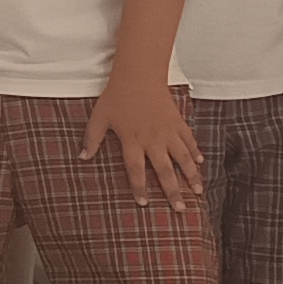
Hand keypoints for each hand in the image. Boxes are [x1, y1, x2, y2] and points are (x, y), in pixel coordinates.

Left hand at [83, 73, 203, 208]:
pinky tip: (200, 163)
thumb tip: (82, 158)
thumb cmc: (116, 95)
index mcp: (132, 141)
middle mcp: (153, 140)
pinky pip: (189, 140)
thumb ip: (91, 139)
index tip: (144, 203)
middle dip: (173, 192)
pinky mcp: (178, 122)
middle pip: (164, 171)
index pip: (136, 170)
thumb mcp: (99, 117)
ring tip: (198, 192)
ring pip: (183, 158)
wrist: (138, 74)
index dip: (139, 188)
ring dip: (191, 176)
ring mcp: (168, 131)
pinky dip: (195, 152)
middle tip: (180, 209)